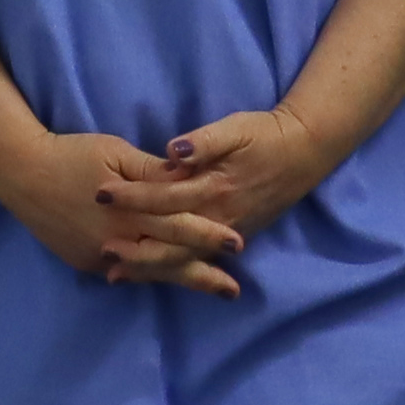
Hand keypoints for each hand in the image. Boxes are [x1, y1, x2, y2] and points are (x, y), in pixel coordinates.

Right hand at [0, 129, 242, 296]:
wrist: (20, 172)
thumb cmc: (72, 154)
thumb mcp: (116, 152)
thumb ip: (153, 172)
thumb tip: (188, 178)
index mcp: (129, 212)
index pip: (178, 227)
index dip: (208, 237)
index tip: (238, 246)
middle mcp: (116, 241)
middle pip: (169, 261)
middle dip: (203, 275)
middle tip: (233, 291)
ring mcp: (98, 256)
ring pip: (147, 272)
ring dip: (179, 280)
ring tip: (209, 290)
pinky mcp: (83, 262)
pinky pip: (122, 271)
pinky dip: (146, 274)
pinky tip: (165, 278)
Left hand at [102, 105, 328, 264]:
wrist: (304, 153)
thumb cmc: (264, 136)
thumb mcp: (236, 129)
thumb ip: (206, 141)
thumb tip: (176, 151)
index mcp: (215, 188)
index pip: (165, 196)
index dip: (132, 196)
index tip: (101, 193)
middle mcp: (219, 218)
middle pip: (171, 241)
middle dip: (136, 249)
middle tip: (102, 251)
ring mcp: (226, 232)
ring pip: (183, 258)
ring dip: (149, 267)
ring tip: (115, 275)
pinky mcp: (230, 237)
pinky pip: (196, 259)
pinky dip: (171, 270)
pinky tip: (148, 275)